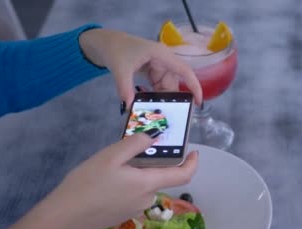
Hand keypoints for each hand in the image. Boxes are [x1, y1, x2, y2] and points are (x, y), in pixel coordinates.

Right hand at [0, 134, 197, 228]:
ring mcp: (136, 209)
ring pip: (144, 185)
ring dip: (135, 174)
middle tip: (126, 152)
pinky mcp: (124, 215)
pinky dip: (127, 185)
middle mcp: (148, 199)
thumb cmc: (88, 183)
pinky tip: (105, 182)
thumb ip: (135, 144)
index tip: (193, 151)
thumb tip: (154, 137)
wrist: (64, 216)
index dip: (193, 163)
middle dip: (149, 163)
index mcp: (149, 184)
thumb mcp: (110, 156)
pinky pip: (132, 195)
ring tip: (110, 167)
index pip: (183, 175)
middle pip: (159, 177)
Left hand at [78, 28, 202, 105]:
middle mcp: (164, 60)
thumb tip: (129, 106)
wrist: (103, 42)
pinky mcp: (152, 72)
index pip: (184, 71)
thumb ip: (124, 88)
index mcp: (161, 55)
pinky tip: (145, 101)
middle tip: (163, 113)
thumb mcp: (120, 68)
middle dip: (169, 98)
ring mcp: (158, 67)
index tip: (198, 102)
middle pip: (174, 83)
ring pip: (166, 87)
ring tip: (150, 109)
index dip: (194, 86)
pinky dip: (153, 95)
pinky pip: (157, 87)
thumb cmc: (115, 49)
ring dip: (159, 98)